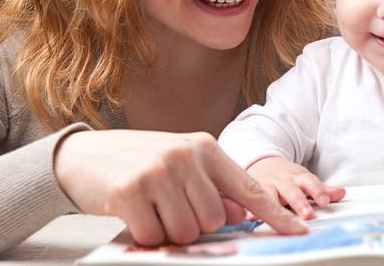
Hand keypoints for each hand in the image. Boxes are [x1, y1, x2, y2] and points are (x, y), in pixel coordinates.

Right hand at [54, 130, 306, 245]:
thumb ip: (212, 185)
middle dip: (195, 224)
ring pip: (188, 232)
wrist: (85, 155)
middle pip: (215, 219)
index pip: (248, 186)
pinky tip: (133, 211)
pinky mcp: (131, 191)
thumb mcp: (182, 164)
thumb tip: (240, 212)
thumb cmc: (140, 162)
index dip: (274, 213)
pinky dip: (145, 234)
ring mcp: (158, 172)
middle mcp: (185, 155)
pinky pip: (154, 236)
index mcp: (204, 147)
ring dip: (169, 230)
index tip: (297, 232)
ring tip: (152, 206)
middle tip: (170, 205)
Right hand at [247, 157, 345, 218]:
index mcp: (298, 178)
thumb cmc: (287, 178)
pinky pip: (251, 200)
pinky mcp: (252, 193)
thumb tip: (341, 193)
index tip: (325, 201)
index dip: (317, 191)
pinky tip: (251, 217)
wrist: (262, 164)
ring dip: (274, 206)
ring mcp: (267, 186)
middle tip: (307, 214)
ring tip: (278, 217)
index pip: (310, 182)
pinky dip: (251, 209)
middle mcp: (283, 182)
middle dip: (299, 202)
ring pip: (271, 195)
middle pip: (292, 190)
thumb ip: (322, 189)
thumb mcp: (304, 179)